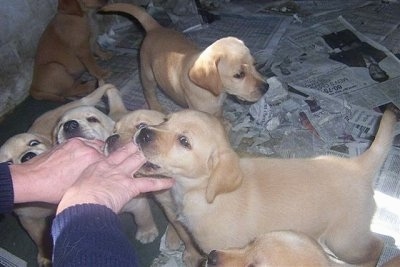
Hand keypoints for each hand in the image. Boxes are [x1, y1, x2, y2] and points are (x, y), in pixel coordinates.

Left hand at [10, 138, 104, 203]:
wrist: (32, 179)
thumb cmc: (53, 188)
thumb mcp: (80, 188)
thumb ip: (95, 179)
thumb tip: (101, 179)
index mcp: (92, 159)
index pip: (111, 159)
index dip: (110, 166)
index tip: (111, 170)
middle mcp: (87, 148)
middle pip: (104, 149)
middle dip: (104, 157)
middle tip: (104, 166)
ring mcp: (77, 143)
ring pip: (95, 144)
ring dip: (96, 151)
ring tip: (94, 161)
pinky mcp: (68, 142)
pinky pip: (84, 142)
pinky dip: (86, 148)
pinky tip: (83, 157)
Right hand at [57, 142, 173, 213]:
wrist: (81, 204)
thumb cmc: (74, 199)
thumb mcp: (75, 188)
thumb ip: (83, 186)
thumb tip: (82, 192)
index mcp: (96, 166)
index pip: (109, 155)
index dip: (117, 151)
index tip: (122, 147)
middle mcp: (110, 166)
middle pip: (125, 152)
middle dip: (135, 147)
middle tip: (143, 140)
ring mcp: (121, 174)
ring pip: (138, 161)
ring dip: (147, 157)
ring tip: (157, 152)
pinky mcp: (130, 186)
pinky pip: (149, 183)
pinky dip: (161, 183)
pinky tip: (170, 181)